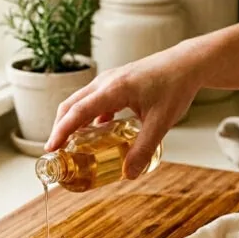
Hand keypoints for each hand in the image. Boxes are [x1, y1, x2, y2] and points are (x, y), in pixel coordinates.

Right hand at [44, 40, 203, 178]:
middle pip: (71, 105)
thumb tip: (129, 174)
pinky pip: (94, 100)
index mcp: (113, 90)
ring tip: (72, 144)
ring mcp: (110, 80)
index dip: (61, 131)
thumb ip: (144, 148)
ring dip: (73, 122)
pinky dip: (89, 116)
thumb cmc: (175, 86)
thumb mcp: (161, 122)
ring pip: (81, 101)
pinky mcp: (117, 83)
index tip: (51, 148)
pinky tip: (98, 132)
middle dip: (60, 128)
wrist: (187, 64)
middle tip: (57, 151)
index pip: (78, 112)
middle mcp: (106, 82)